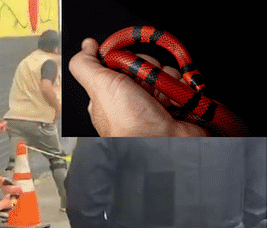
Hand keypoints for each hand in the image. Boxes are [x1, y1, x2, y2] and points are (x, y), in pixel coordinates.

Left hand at [68, 38, 206, 136]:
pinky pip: (182, 84)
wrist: (160, 142)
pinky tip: (176, 100)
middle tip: (145, 83)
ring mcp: (155, 103)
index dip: (126, 59)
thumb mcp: (98, 86)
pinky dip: (182, 88)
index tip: (127, 63)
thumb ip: (85, 64)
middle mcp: (132, 99)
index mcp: (110, 94)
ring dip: (167, 79)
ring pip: (165, 73)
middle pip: (145, 65)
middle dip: (149, 68)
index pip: (120, 63)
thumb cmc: (128, 122)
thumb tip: (86, 45)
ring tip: (163, 96)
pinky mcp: (177, 105)